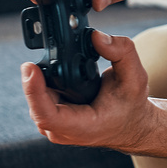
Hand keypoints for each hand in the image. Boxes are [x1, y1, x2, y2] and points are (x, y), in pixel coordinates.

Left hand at [22, 29, 154, 151]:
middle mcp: (63, 131)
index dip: (34, 91)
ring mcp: (54, 127)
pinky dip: (46, 82)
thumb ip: (121, 52)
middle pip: (37, 101)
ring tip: (62, 63)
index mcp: (83, 127)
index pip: (47, 115)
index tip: (30, 67)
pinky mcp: (50, 119)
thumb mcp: (136, 76)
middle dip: (42, 75)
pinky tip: (59, 71)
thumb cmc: (130, 104)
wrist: (130, 123)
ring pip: (36, 98)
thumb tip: (95, 36)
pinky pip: (39, 98)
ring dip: (44, 78)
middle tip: (53, 51)